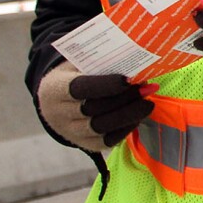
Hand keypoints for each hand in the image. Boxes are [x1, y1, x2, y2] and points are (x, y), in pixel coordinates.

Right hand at [36, 61, 156, 151]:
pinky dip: (126, 128)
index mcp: (54, 88)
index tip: (128, 79)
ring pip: (102, 127)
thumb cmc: (75, 75)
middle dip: (124, 99)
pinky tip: (139, 115)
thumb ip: (100, 62)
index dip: (105, 85)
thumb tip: (134, 58)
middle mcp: (58, 114)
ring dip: (129, 114)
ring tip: (147, 103)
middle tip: (147, 88)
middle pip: (93, 109)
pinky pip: (107, 141)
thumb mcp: (79, 63)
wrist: (57, 102)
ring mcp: (70, 132)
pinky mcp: (84, 144)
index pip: (79, 88)